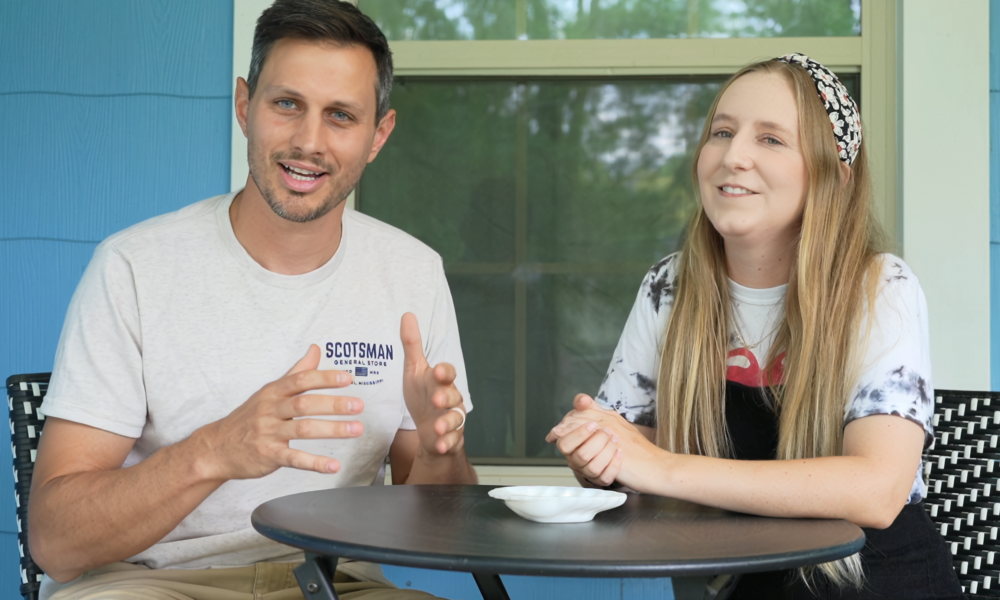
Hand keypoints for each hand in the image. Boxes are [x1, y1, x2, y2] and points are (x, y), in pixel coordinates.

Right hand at [196, 345, 363, 479]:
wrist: (217, 448)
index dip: (324, 378)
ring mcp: (269, 433)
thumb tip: (316, 349)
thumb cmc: (248, 418)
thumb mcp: (270, 391)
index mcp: (273, 392)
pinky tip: (333, 465)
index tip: (347, 378)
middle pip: (305, 404)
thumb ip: (297, 372)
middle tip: (358, 405)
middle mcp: (271, 410)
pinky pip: (294, 458)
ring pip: (303, 429)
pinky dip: (315, 462)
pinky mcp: (269, 455)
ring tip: (356, 429)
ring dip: (332, 430)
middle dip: (333, 404)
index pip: (301, 380)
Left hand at [400, 312, 466, 454]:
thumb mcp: (414, 371)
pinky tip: (440, 445)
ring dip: (447, 423)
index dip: (444, 372)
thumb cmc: (422, 396)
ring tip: (437, 428)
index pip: (447, 372)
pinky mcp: (450, 438)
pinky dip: (447, 443)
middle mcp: (450, 398)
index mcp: (440, 381)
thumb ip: (412, 345)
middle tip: (437, 400)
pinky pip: (452, 440)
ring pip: (455, 419)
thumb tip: (407, 315)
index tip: (437, 371)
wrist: (429, 430)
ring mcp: (452, 419)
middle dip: (446, 398)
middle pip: (453, 396)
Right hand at [546, 395, 638, 486]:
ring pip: (593, 468)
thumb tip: (582, 400)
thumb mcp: (596, 413)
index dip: (578, 434)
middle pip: (579, 456)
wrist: (628, 446)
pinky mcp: (601, 479)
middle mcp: (575, 460)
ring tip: (615, 440)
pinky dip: (614, 464)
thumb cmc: (605, 429)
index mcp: (569, 445)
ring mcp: (588, 471)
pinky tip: (619, 453)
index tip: (592, 424)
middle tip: (606, 432)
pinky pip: (605, 477)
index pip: (564, 444)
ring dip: (607, 451)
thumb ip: (586, 404)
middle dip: (596, 442)